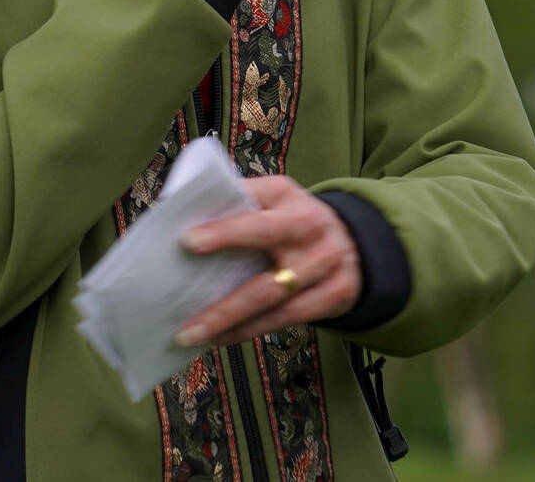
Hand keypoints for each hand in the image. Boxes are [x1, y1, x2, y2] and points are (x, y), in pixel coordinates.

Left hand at [173, 176, 360, 348]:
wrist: (356, 243)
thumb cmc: (293, 221)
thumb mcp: (273, 200)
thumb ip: (236, 205)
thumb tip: (178, 217)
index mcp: (286, 196)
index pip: (252, 207)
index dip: (222, 227)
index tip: (186, 241)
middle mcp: (309, 226)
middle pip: (264, 251)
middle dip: (223, 270)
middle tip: (182, 300)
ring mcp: (324, 263)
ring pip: (271, 295)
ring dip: (228, 318)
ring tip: (190, 334)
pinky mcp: (334, 295)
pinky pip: (285, 318)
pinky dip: (249, 330)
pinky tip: (221, 338)